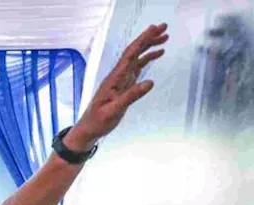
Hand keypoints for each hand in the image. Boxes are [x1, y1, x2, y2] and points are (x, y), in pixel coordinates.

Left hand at [66, 24, 168, 147]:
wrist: (89, 129)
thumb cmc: (98, 121)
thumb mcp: (114, 111)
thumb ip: (131, 96)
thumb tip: (150, 82)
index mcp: (114, 79)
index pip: (129, 55)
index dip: (142, 41)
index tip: (154, 29)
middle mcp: (117, 75)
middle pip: (133, 52)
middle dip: (148, 38)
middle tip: (164, 27)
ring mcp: (121, 79)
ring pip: (136, 58)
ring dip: (149, 46)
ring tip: (164, 37)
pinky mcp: (124, 85)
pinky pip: (137, 67)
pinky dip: (147, 58)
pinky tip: (156, 54)